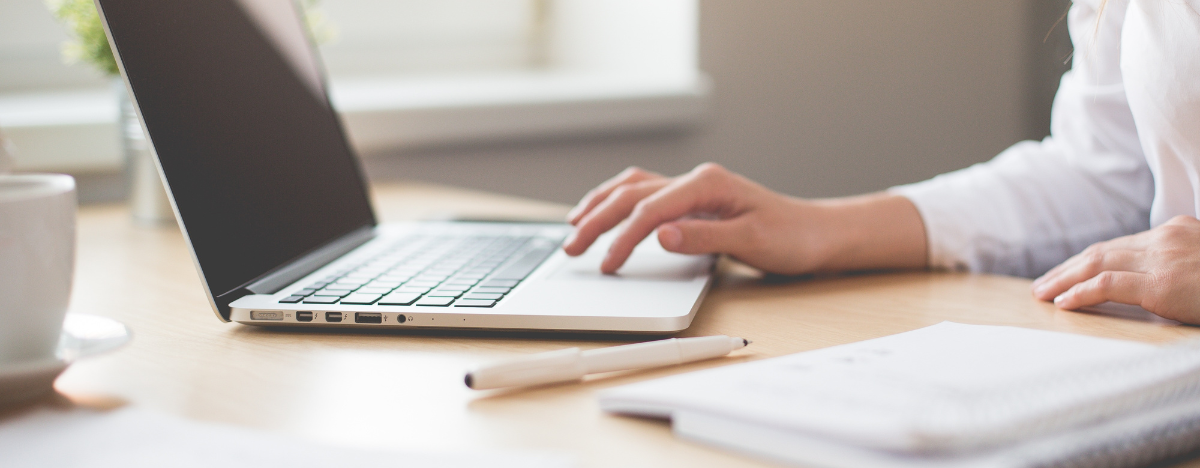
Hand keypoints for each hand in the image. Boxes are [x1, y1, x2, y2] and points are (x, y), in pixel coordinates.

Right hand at [561, 163, 927, 274]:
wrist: (817, 234)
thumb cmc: (792, 238)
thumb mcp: (752, 242)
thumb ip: (704, 238)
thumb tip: (659, 235)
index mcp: (707, 185)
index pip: (650, 209)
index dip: (623, 238)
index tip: (607, 265)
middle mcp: (696, 180)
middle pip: (632, 194)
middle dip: (596, 220)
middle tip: (571, 248)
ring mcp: (693, 189)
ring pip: (632, 188)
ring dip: (600, 205)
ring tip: (573, 226)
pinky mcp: (694, 201)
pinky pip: (645, 194)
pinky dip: (618, 203)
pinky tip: (605, 213)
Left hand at [1032, 216, 1199, 323]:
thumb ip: (1177, 264)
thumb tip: (1157, 282)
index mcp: (1176, 230)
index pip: (1120, 245)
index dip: (1087, 260)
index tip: (1068, 271)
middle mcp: (1165, 237)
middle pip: (1102, 252)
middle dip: (1067, 269)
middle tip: (1043, 283)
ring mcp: (1162, 258)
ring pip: (1097, 264)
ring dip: (1064, 279)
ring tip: (1043, 293)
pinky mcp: (1162, 284)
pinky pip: (1108, 285)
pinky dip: (1080, 293)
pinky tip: (1063, 302)